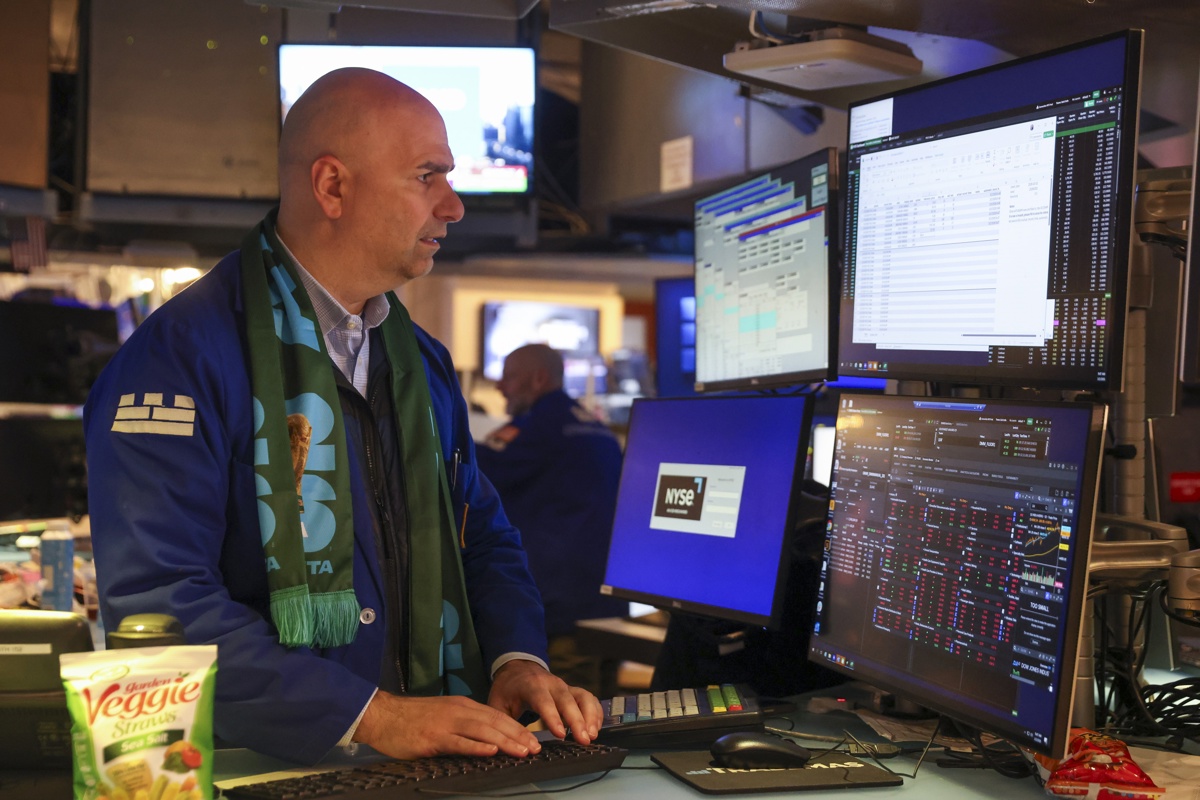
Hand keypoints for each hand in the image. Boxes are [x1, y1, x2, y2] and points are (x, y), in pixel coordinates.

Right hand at [353, 690, 541, 759]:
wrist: (382, 715)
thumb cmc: (412, 718)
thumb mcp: (443, 715)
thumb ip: (463, 724)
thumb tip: (486, 739)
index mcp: (462, 706)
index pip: (497, 716)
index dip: (517, 728)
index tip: (533, 740)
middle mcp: (458, 711)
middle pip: (495, 723)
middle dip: (518, 736)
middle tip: (536, 748)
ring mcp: (447, 724)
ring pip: (482, 732)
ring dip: (505, 742)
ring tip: (522, 751)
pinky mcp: (433, 738)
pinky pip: (459, 742)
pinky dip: (477, 747)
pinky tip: (491, 752)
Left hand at [487, 659, 603, 744]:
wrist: (517, 668)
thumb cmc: (507, 689)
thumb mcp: (497, 703)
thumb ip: (503, 723)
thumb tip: (509, 745)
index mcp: (531, 685)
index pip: (543, 701)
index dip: (553, 717)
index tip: (561, 734)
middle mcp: (551, 684)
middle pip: (568, 699)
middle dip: (578, 720)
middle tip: (585, 739)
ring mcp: (564, 686)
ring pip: (583, 696)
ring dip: (590, 715)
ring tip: (592, 735)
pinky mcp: (572, 691)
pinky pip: (589, 698)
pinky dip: (595, 712)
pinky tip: (596, 728)